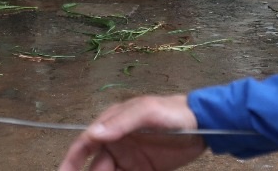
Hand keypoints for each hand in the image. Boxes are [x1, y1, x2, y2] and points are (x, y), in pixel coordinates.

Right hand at [59, 95, 205, 170]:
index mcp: (113, 124)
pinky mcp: (143, 170)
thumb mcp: (148, 111)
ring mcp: (130, 159)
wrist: (205, 125)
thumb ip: (122, 122)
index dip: (72, 160)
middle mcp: (117, 143)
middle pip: (95, 165)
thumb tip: (93, 133)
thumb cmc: (174, 112)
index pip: (86, 143)